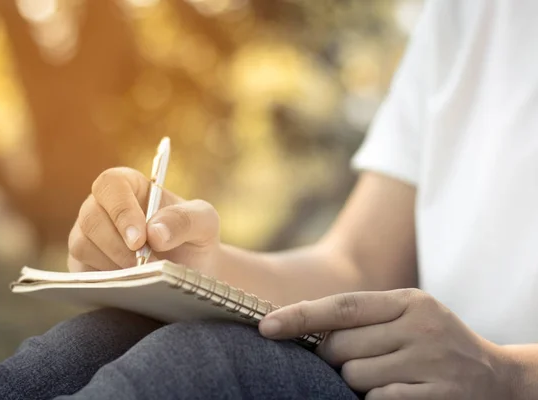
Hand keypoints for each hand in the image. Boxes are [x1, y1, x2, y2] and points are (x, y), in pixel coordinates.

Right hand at [68, 167, 220, 271]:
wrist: (192, 273)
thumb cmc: (195, 239)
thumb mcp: (204, 223)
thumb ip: (185, 220)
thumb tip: (154, 232)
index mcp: (130, 187)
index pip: (110, 184)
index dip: (121, 210)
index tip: (139, 239)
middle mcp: (103, 208)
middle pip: (90, 216)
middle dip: (117, 245)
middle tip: (144, 264)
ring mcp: (89, 236)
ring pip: (81, 244)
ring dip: (112, 263)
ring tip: (143, 275)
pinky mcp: (84, 265)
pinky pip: (80, 272)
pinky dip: (104, 280)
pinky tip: (129, 286)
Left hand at [259, 289, 512, 398]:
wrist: (496, 378)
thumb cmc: (435, 343)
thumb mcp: (408, 316)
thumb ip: (363, 316)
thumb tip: (301, 322)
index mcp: (409, 302)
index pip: (342, 306)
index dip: (300, 316)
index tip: (266, 326)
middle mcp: (420, 328)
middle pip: (340, 347)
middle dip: (333, 358)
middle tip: (354, 359)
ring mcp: (430, 365)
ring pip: (353, 377)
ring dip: (355, 382)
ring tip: (385, 376)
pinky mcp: (436, 399)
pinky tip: (397, 393)